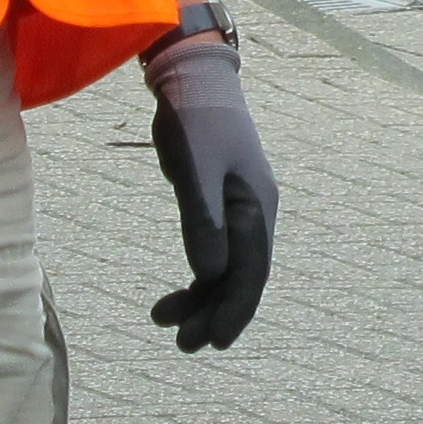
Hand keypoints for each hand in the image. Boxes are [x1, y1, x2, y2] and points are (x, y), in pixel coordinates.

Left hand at [146, 28, 277, 350]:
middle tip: (183, 345)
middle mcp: (256, 212)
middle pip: (241, 277)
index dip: (235, 310)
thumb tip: (208, 276)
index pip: (252, 271)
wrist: (192, 78)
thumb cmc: (195, 118)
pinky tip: (176, 293)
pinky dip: (197, 276)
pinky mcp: (220, 204)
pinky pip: (215, 252)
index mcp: (257, 206)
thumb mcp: (195, 169)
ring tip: (166, 321)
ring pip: (227, 268)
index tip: (214, 341)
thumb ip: (203, 221)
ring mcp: (240, 208)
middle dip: (215, 313)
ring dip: (202, 298)